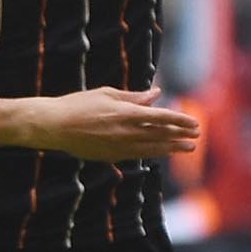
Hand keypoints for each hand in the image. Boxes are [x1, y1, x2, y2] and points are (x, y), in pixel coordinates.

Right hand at [29, 86, 199, 162]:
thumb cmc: (78, 104)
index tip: (195, 123)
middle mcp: (125, 132)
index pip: (161, 118)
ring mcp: (118, 147)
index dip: (180, 121)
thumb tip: (156, 95)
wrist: (54, 126)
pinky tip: (161, 152)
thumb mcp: (107, 94)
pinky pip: (138, 155)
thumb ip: (134, 96)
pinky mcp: (110, 157)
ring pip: (152, 149)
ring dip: (172, 148)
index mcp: (125, 114)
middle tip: (196, 137)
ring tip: (187, 148)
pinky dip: (152, 152)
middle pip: (160, 135)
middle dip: (180, 136)